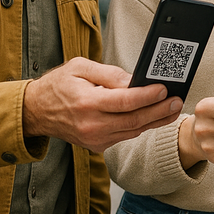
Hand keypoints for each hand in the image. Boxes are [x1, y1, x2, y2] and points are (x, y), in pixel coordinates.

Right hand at [23, 57, 182, 152]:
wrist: (36, 111)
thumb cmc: (58, 85)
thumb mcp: (80, 67)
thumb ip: (108, 74)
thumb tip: (134, 80)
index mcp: (86, 103)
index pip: (125, 102)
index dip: (147, 96)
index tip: (164, 89)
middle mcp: (91, 125)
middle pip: (134, 121)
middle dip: (159, 111)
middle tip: (176, 100)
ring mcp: (94, 139)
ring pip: (132, 131)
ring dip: (155, 121)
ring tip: (172, 108)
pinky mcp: (96, 145)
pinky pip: (124, 136)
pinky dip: (140, 127)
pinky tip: (153, 116)